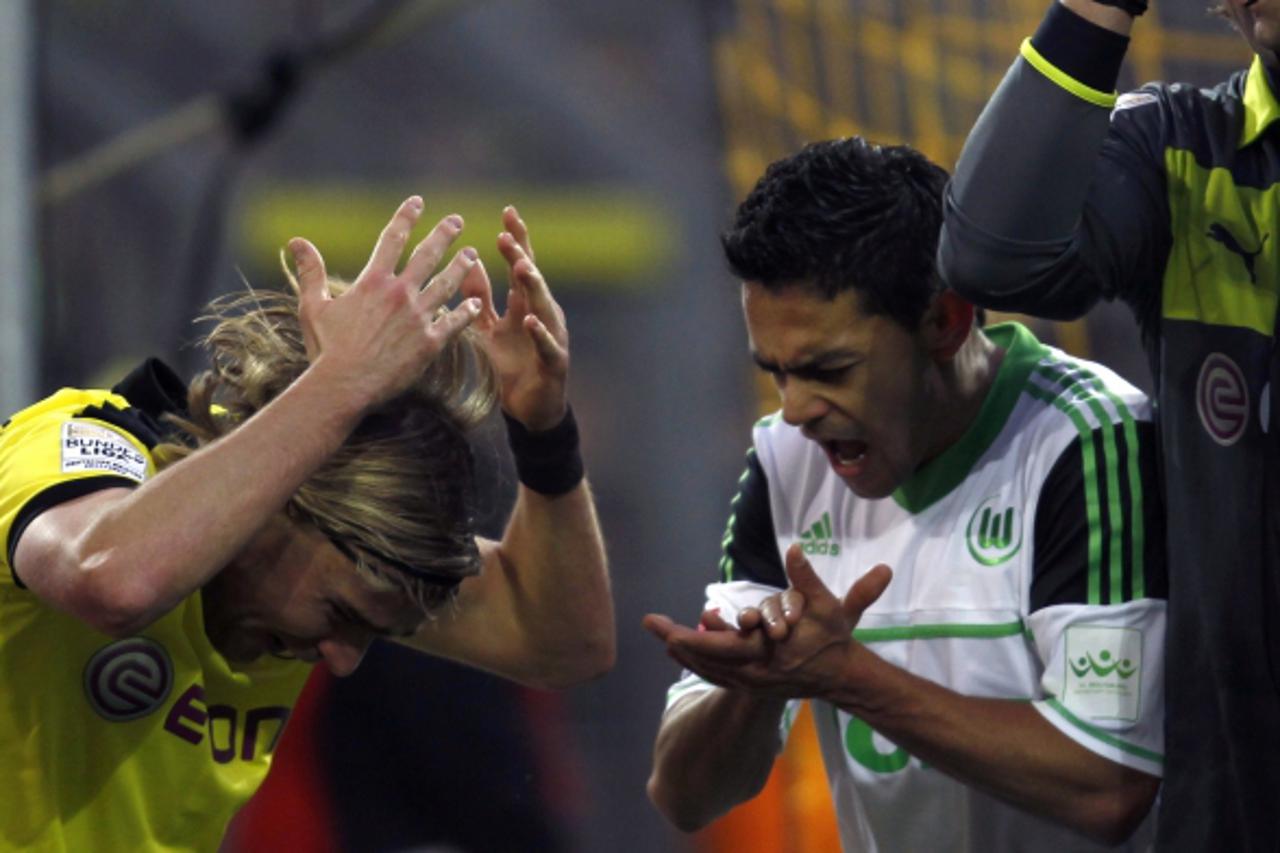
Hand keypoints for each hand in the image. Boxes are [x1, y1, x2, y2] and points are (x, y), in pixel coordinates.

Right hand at [288, 196, 481, 409]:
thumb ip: (309, 271)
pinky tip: (475, 302)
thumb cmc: (326, 348)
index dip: (406, 217)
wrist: (343, 386)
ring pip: (446, 284)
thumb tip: (296, 241)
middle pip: (427, 255)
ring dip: (461, 267)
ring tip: (473, 255)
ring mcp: (417, 317)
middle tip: (457, 221)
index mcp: (373, 282)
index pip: (392, 239)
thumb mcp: (313, 306)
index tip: (417, 202)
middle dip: (444, 235)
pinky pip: (454, 322)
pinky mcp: (430, 343)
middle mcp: (399, 293)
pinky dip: (466, 311)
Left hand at [461, 205, 568, 430]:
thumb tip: (470, 262)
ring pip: (544, 306)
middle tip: (508, 235)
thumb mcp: (488, 329)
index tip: (507, 212)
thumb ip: (480, 298)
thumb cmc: (510, 368)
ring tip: (522, 267)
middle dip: (522, 255)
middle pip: (533, 280)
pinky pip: (547, 345)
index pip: (520, 266)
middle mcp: (541, 316)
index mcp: (523, 306)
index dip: (516, 240)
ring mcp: (551, 338)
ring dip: (534, 286)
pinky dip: (540, 332)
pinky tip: (532, 320)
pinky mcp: (554, 363)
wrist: (530, 411)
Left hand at [643, 545, 892, 699]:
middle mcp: (752, 674)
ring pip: (707, 669)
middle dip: (675, 640)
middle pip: (704, 659)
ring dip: (684, 652)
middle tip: (651, 622)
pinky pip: (717, 674)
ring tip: (662, 633)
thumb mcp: (827, 606)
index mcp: (765, 656)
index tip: (668, 632)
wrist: (841, 676)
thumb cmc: (833, 638)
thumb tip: (796, 548)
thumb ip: (807, 579)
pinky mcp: (751, 685)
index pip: (718, 649)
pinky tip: (682, 652)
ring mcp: (750, 683)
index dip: (691, 639)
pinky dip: (698, 662)